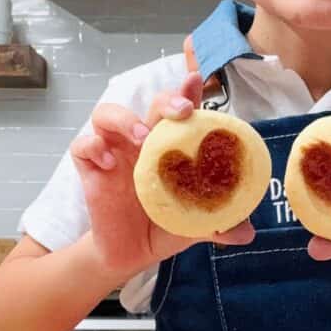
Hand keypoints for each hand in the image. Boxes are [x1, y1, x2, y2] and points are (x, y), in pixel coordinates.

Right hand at [70, 71, 254, 277]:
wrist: (132, 253)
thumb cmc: (165, 226)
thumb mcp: (196, 225)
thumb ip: (220, 225)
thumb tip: (247, 234)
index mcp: (172, 145)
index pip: (182, 107)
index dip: (189, 88)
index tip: (198, 77)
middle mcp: (143, 140)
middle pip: (151, 103)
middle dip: (167, 99)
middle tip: (183, 111)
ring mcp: (115, 151)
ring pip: (107, 114)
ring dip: (125, 119)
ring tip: (142, 138)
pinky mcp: (92, 169)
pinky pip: (83, 147)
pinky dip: (93, 148)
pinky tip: (110, 165)